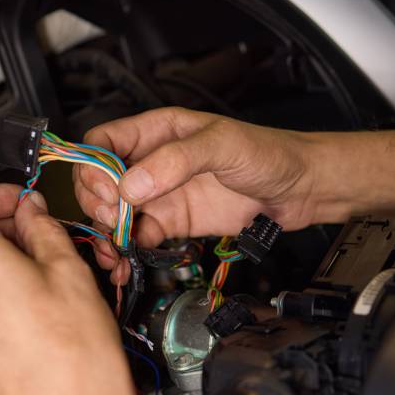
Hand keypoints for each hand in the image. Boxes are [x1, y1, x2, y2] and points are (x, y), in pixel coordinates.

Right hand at [74, 107, 394, 279]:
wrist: (300, 191)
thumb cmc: (268, 153)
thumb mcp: (221, 146)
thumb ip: (174, 161)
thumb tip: (130, 185)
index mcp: (156, 131)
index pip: (102, 142)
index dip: (95, 167)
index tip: (109, 192)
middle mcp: (151, 162)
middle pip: (100, 181)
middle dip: (99, 204)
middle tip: (116, 221)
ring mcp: (160, 194)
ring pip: (114, 214)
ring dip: (107, 234)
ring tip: (114, 253)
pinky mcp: (171, 223)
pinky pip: (137, 237)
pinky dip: (127, 252)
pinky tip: (127, 264)